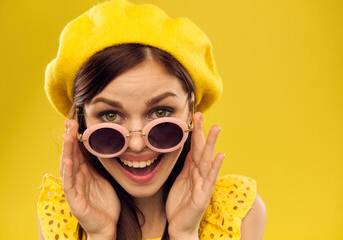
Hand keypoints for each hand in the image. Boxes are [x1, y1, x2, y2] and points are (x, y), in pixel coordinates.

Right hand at [61, 119, 119, 239]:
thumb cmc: (104, 202)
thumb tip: (100, 145)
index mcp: (83, 173)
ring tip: (67, 136)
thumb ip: (97, 164)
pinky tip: (68, 160)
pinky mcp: (75, 201)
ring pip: (68, 167)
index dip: (75, 137)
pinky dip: (68, 172)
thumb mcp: (102, 178)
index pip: (77, 152)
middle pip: (71, 155)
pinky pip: (70, 185)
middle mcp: (76, 178)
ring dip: (67, 151)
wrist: (107, 225)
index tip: (74, 122)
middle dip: (70, 139)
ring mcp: (74, 190)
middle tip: (70, 122)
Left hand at [165, 112, 224, 238]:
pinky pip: (209, 180)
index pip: (194, 147)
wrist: (180, 226)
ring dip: (211, 144)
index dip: (194, 132)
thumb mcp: (181, 179)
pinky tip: (220, 155)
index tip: (194, 115)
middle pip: (201, 150)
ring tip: (215, 128)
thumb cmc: (180, 203)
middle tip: (201, 114)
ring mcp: (203, 185)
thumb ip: (187, 165)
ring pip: (207, 161)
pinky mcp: (202, 196)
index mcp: (194, 170)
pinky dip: (215, 167)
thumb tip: (189, 148)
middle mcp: (201, 175)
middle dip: (201, 132)